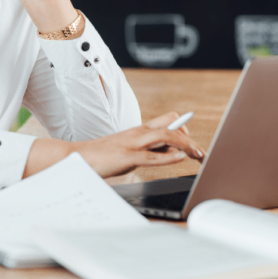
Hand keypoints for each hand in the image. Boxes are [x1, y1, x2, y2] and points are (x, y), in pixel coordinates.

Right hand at [23, 112, 205, 178]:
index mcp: (138, 130)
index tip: (193, 141)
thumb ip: (145, 149)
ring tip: (198, 154)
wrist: (77, 158)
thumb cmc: (102, 156)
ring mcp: (133, 143)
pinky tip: (180, 157)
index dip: (184, 128)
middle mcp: (138, 133)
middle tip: (201, 152)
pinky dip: (169, 156)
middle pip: (171, 125)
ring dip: (186, 145)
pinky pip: (152, 155)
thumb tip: (167, 153)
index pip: (167, 120)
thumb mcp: (127, 149)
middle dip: (189, 137)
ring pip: (166, 137)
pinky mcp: (127, 157)